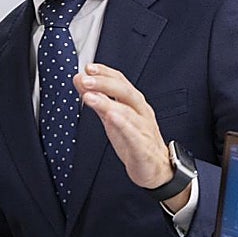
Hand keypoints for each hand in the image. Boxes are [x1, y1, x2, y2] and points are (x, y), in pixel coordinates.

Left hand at [74, 64, 184, 208]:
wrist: (157, 169)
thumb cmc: (136, 141)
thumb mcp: (113, 118)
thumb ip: (98, 99)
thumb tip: (80, 80)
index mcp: (134, 103)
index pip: (121, 81)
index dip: (105, 72)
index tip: (88, 67)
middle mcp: (141, 112)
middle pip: (125, 91)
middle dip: (104, 83)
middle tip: (86, 79)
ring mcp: (143, 128)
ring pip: (127, 111)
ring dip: (107, 102)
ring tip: (89, 96)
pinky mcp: (142, 147)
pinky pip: (133, 133)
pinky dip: (122, 124)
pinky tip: (111, 117)